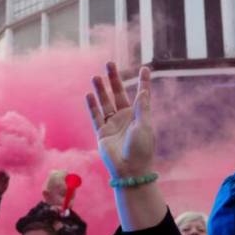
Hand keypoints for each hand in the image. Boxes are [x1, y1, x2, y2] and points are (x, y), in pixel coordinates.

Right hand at [86, 62, 153, 180]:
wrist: (129, 171)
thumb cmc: (141, 150)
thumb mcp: (144, 127)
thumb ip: (141, 109)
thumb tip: (143, 91)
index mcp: (139, 116)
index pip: (141, 95)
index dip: (143, 82)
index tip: (145, 68)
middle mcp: (126, 118)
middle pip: (119, 94)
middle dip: (114, 79)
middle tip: (109, 63)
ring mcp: (113, 125)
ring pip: (105, 103)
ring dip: (101, 90)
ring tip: (96, 76)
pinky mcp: (102, 133)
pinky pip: (96, 116)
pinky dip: (92, 105)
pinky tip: (89, 94)